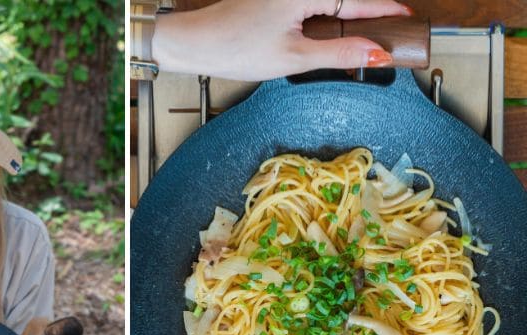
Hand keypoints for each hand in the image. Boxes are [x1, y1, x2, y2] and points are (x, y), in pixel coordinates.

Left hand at [152, 0, 412, 80]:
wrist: (196, 42)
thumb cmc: (237, 49)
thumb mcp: (293, 57)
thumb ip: (338, 54)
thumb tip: (377, 54)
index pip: (357, 1)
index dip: (385, 12)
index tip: (409, 20)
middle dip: (368, 14)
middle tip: (393, 31)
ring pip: (328, 2)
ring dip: (347, 16)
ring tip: (367, 35)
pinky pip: (311, 4)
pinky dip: (326, 17)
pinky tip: (331, 33)